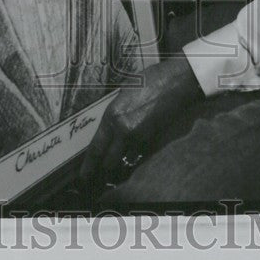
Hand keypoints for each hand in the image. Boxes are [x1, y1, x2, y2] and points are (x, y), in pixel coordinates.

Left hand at [79, 53, 202, 182]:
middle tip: (100, 176)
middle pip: (109, 162)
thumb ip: (115, 113)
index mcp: (112, 116)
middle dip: (105, 170)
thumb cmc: (150, 81)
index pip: (96, 149)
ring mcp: (140, 136)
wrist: (176, 82)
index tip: (83, 178)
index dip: (88, 167)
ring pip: (126, 160)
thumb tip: (109, 127)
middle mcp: (123, 130)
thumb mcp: (124, 94)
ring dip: (122, 163)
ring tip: (118, 167)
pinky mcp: (154, 139)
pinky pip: (141, 154)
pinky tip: (136, 151)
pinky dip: (137, 155)